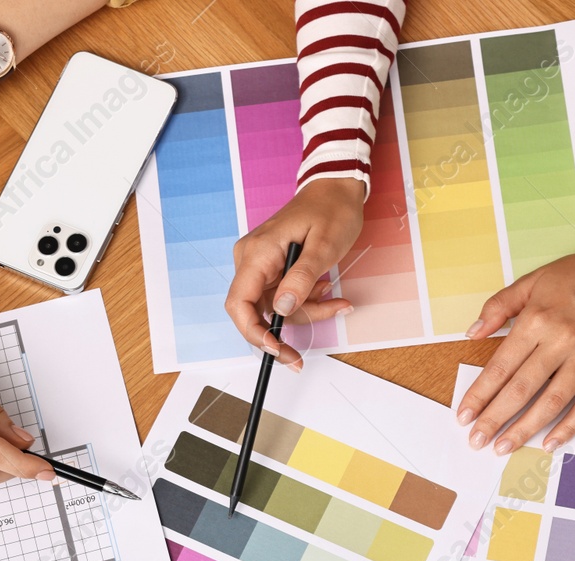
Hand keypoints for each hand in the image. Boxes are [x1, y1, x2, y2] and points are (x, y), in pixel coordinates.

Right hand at [225, 178, 362, 368]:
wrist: (336, 188)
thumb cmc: (331, 210)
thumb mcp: (324, 245)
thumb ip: (301, 277)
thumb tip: (281, 309)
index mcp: (257, 253)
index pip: (239, 303)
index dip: (253, 333)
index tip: (276, 349)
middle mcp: (251, 261)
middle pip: (256, 312)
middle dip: (283, 332)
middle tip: (300, 357)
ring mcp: (260, 266)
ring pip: (274, 309)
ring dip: (305, 313)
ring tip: (336, 300)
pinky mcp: (272, 269)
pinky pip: (283, 298)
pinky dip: (306, 302)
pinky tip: (327, 290)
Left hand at [458, 234, 574, 453]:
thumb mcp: (532, 281)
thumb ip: (499, 306)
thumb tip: (472, 332)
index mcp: (537, 319)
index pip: (500, 367)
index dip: (479, 395)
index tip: (463, 415)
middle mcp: (562, 339)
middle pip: (522, 389)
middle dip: (495, 419)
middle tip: (476, 441)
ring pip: (552, 401)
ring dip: (525, 428)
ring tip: (503, 447)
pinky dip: (570, 426)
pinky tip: (550, 442)